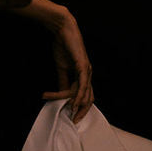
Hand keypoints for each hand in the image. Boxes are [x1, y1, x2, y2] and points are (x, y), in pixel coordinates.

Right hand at [41, 6, 93, 122]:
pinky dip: (79, 95)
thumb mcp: (62, 68)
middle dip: (83, 111)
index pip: (84, 95)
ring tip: (72, 114)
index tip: (71, 116)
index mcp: (83, 74)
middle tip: (74, 121)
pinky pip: (83, 84)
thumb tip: (62, 95)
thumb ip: (63, 82)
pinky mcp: (83, 66)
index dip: (79, 107)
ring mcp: (87, 70)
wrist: (63, 30)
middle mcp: (88, 74)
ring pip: (86, 93)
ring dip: (79, 105)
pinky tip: (74, 103)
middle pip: (90, 97)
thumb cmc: (63, 46)